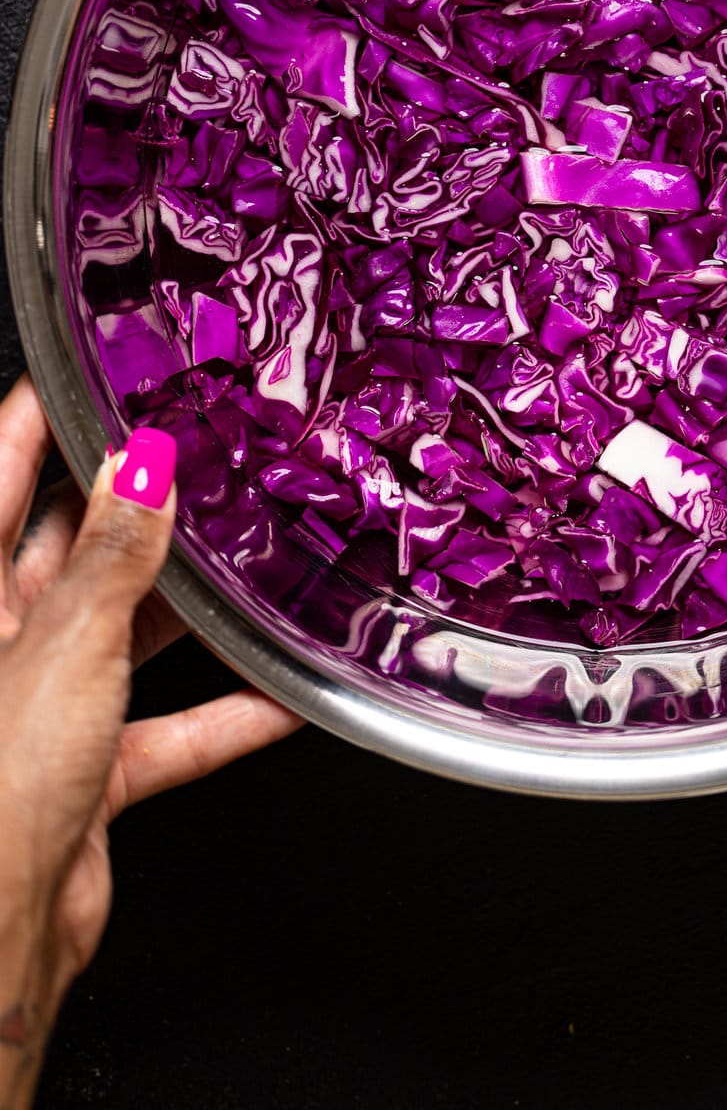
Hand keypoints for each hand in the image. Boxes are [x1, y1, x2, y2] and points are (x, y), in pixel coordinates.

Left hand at [0, 380, 300, 1108]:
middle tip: (199, 453)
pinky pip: (169, 728)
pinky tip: (283, 695)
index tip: (94, 370)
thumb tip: (142, 468)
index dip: (43, 419)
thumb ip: (112, 556)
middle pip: (69, 549)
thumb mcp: (64, 647)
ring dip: (188, 608)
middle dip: (133, 505)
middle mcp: (1, 646)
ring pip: (125, 633)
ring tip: (246, 556)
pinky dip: (225, 714)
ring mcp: (42, 708)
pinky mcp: (86, 771)